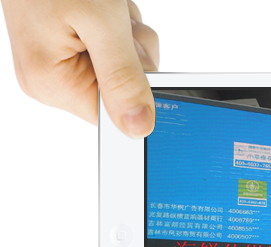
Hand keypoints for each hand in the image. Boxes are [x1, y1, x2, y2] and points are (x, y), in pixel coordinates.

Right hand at [2, 0, 158, 138]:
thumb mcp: (102, 24)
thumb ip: (122, 78)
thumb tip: (136, 127)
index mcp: (50, 82)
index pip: (110, 115)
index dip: (136, 91)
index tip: (138, 61)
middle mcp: (49, 78)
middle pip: (120, 89)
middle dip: (131, 55)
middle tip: (119, 26)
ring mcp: (58, 60)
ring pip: (122, 66)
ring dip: (127, 36)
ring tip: (108, 11)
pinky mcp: (69, 44)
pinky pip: (113, 48)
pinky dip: (119, 27)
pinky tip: (106, 8)